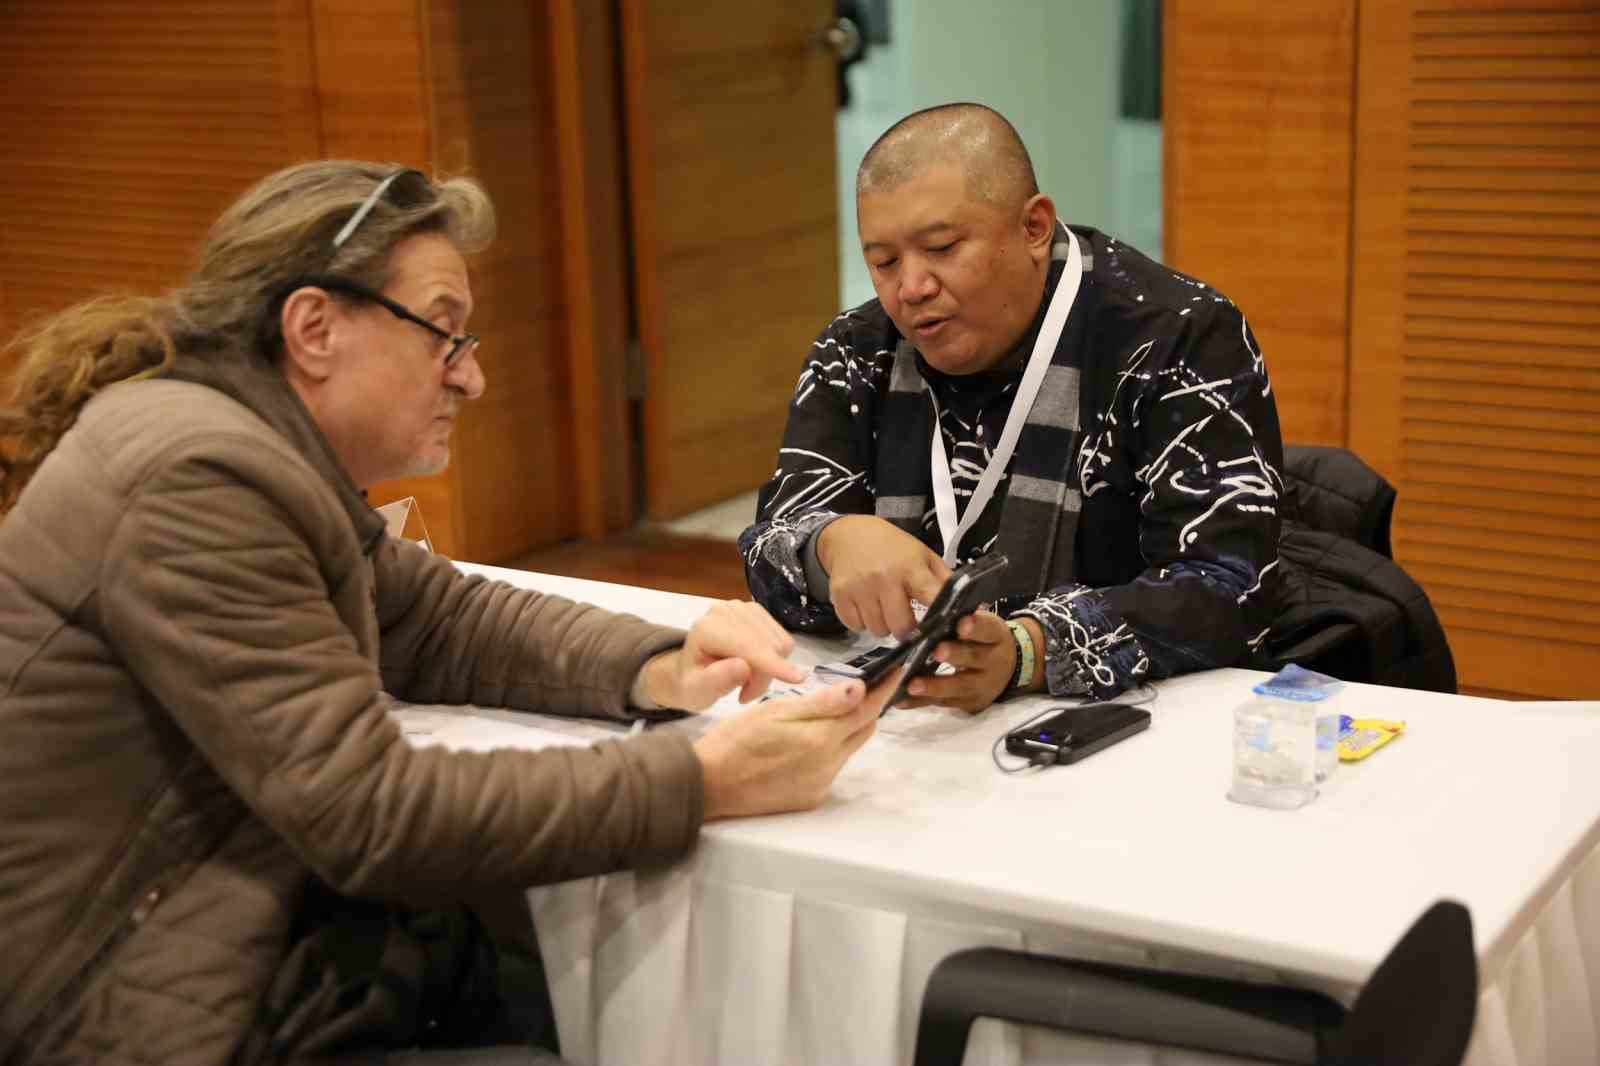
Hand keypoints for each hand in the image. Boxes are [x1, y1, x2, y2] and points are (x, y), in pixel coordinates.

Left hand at [635, 600, 805, 709]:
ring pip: (779, 643)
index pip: (747, 645)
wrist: (691, 671)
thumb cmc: (692, 684)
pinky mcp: (758, 612)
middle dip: (763, 676)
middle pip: (767, 646)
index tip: (796, 679)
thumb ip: (714, 680)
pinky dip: (775, 659)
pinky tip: (755, 668)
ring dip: (770, 669)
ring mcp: (744, 608)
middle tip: (745, 694)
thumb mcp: (695, 691)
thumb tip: (742, 666)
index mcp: (706, 628)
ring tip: (746, 683)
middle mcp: (726, 610)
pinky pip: (783, 640)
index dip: (771, 663)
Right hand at [692, 671, 896, 819]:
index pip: (866, 709)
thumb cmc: (736, 739)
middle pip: (863, 730)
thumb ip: (822, 702)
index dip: (884, 688)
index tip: (896, 669)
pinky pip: (831, 767)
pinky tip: (807, 741)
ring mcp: (820, 784)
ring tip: (832, 709)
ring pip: (847, 749)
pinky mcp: (809, 798)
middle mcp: (829, 765)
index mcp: (822, 739)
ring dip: (846, 728)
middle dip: (868, 707)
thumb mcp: (776, 711)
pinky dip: (829, 749)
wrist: (709, 784)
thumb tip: (861, 688)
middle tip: (866, 685)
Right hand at [816, 515, 949, 638]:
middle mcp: (884, 578)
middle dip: (906, 629)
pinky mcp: (840, 596)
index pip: (931, 598)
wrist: (849, 534)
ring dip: (883, 626)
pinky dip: (862, 623)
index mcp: (911, 568)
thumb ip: (943, 581)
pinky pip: (856, 626)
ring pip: (877, 630)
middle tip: (906, 619)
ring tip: (884, 608)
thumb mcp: (923, 556)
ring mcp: (859, 588)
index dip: (939, 618)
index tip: (941, 628)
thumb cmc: (892, 547)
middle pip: (900, 627)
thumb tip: (968, 606)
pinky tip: (867, 606)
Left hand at [901, 610, 1016, 713]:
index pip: (987, 629)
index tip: (961, 624)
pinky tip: (901, 700)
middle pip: (974, 658)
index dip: (975, 627)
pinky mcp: (969, 703)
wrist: (1006, 669)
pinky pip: (943, 703)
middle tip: (936, 651)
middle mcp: (994, 662)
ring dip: (934, 686)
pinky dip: (920, 702)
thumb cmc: (983, 640)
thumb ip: (961, 622)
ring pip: (959, 686)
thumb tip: (929, 617)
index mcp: (996, 636)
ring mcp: (982, 686)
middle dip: (954, 655)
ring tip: (912, 685)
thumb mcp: (982, 626)